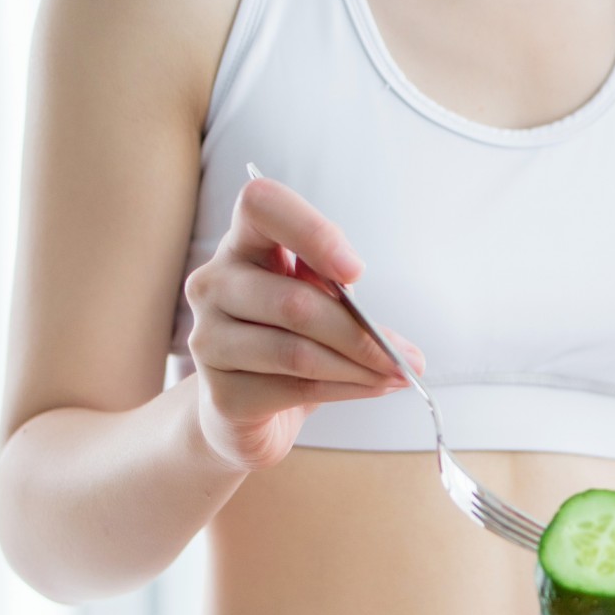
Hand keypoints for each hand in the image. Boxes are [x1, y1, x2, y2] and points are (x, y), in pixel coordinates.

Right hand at [185, 177, 421, 470]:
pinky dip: (345, 390)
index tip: (355, 270)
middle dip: (360, 333)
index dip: (311, 231)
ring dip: (359, 366)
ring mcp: (208, 339)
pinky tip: (373, 387)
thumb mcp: (317, 302)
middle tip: (406, 356)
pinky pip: (295, 389)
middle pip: (294, 302)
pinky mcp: (221, 393)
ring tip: (396, 374)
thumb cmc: (290, 340)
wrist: (250, 408)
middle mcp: (213, 284)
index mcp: (242, 245)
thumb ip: (336, 296)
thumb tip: (384, 336)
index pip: (261, 205)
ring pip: (297, 352)